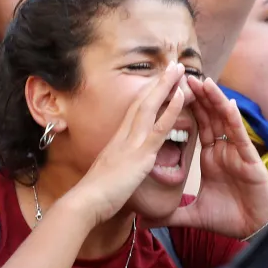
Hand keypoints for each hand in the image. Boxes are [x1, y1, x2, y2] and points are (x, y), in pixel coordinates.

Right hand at [69, 64, 187, 224]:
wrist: (86, 202)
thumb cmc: (96, 194)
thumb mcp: (110, 174)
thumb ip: (119, 165)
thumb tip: (124, 166)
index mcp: (118, 140)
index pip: (135, 110)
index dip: (148, 93)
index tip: (158, 80)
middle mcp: (125, 135)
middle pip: (143, 101)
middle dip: (158, 82)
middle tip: (172, 64)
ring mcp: (133, 141)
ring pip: (151, 106)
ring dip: (166, 86)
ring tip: (179, 68)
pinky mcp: (141, 153)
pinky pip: (160, 126)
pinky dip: (171, 108)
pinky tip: (181, 95)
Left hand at [165, 76, 267, 237]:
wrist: (254, 231)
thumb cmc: (230, 220)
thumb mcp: (193, 215)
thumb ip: (170, 214)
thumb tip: (144, 222)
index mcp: (211, 158)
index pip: (199, 127)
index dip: (188, 108)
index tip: (174, 90)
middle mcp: (224, 150)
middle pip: (210, 117)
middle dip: (198, 96)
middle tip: (184, 75)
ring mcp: (237, 152)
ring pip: (224, 120)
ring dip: (213, 100)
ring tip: (201, 80)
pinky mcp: (249, 158)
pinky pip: (239, 135)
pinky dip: (233, 119)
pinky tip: (227, 103)